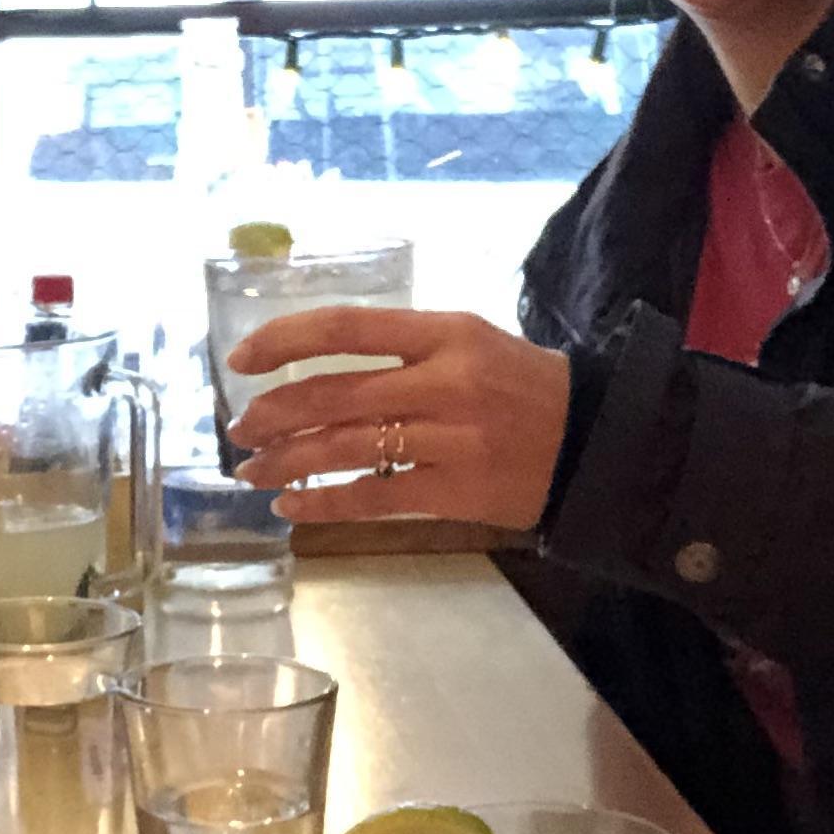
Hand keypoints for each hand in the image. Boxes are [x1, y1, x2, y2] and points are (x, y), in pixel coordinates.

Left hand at [225, 307, 569, 533]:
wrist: (596, 440)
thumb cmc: (519, 383)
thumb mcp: (467, 339)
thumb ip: (399, 347)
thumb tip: (313, 363)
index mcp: (443, 333)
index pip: (343, 329)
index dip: (282, 341)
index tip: (240, 360)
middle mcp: (443, 382)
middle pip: (332, 395)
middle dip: (271, 414)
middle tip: (238, 429)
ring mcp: (449, 439)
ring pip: (344, 448)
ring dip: (285, 460)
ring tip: (252, 470)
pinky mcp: (454, 492)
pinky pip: (373, 497)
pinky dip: (324, 501)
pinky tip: (291, 505)